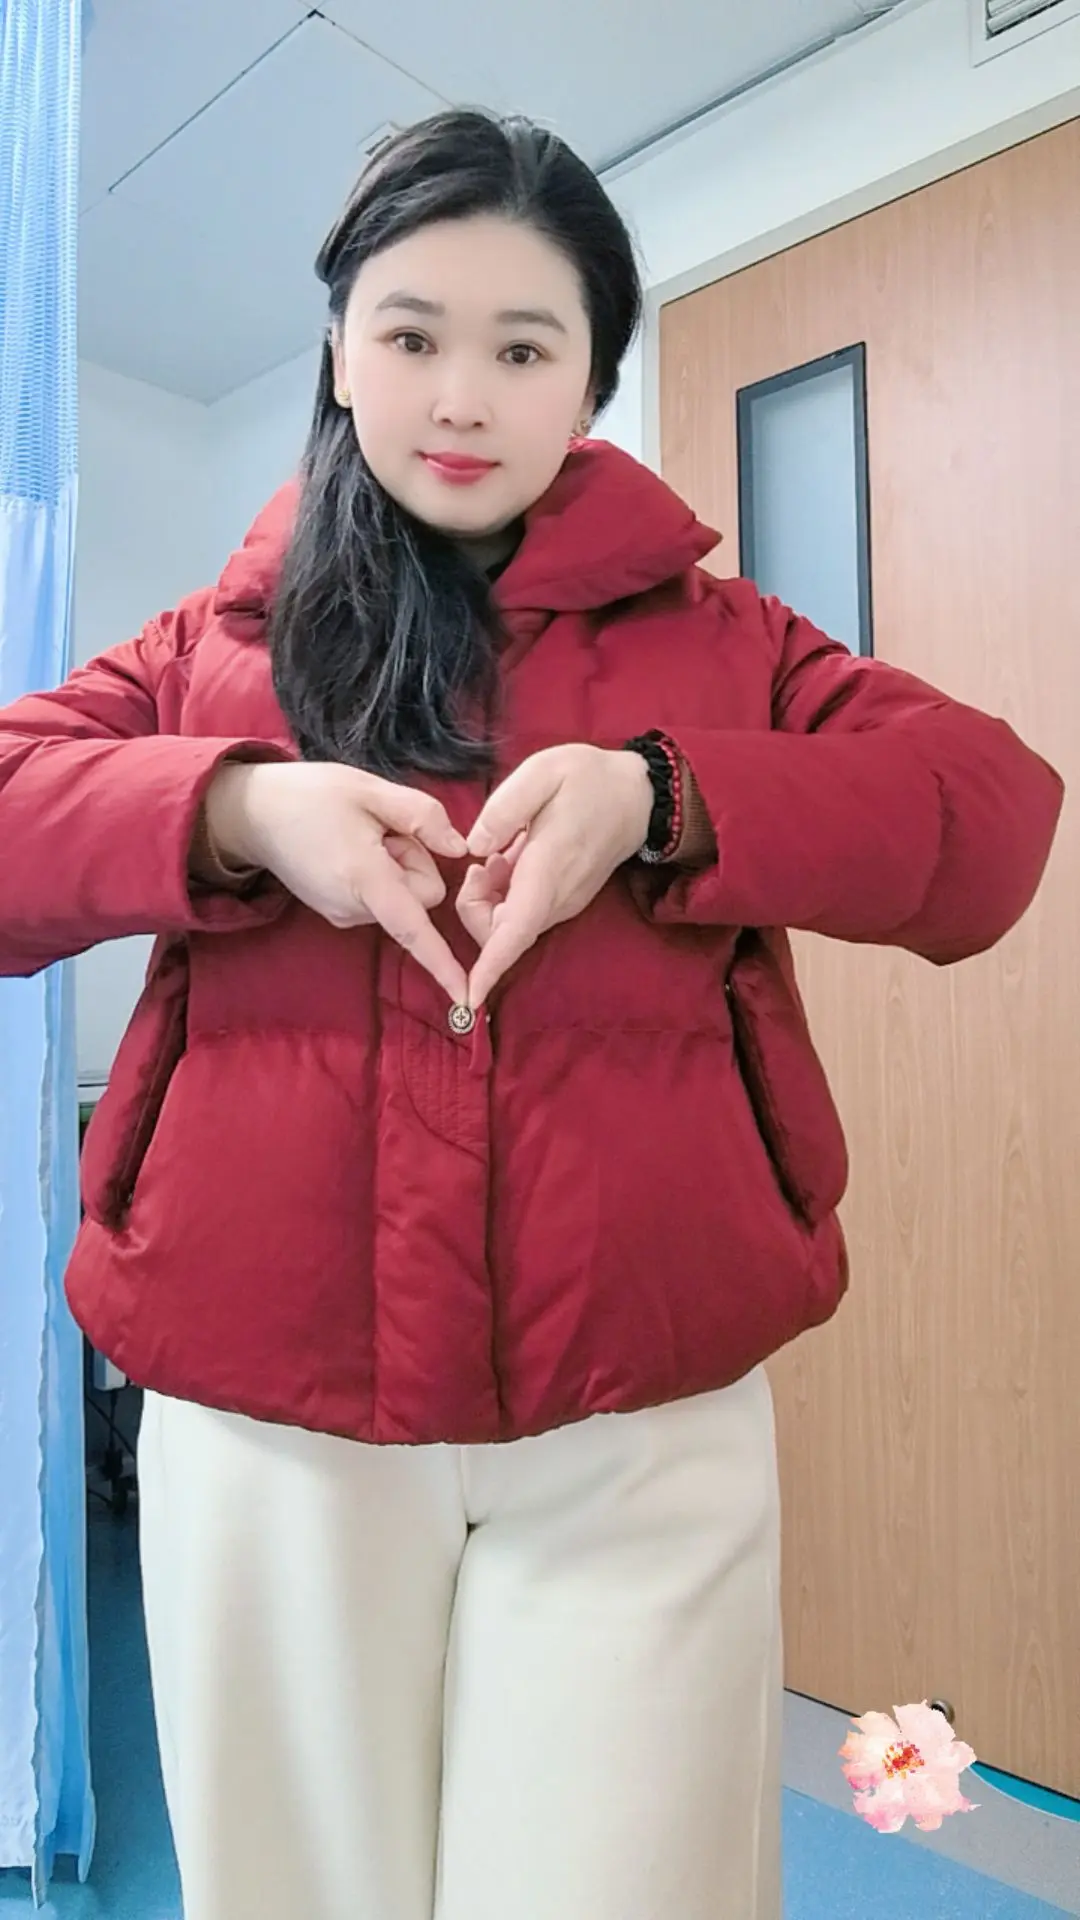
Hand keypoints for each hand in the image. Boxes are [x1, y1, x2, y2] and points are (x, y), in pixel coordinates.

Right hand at [205, 761, 469, 1002]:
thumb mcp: (370, 789)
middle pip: (423, 896)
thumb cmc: (311, 796)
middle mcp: (353, 908)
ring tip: (360, 838)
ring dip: (396, 866)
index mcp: (364, 879)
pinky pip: (383, 900)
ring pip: (404, 898)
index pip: (415, 929)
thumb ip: (423, 816)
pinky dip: (380, 876)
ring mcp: (343, 915)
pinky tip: (351, 850)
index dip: (444, 964)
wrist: (252, 814)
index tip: (467, 998)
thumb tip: (460, 851)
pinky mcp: (338, 914)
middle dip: (416, 860)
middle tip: (380, 830)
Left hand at [458, 746, 651, 1007]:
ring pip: (506, 927)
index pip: (516, 929)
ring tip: (503, 852)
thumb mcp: (542, 772)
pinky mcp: (563, 905)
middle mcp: (557, 898)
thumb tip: (473, 848)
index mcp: (549, 868)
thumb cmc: (588, 779)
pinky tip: (513, 859)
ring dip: (488, 899)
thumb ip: (504, 808)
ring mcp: (562, 905)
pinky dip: (503, 896)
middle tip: (485, 857)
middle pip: (500, 933)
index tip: (470, 996)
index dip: (491, 964)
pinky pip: (519, 917)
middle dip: (474, 906)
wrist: (637, 797)